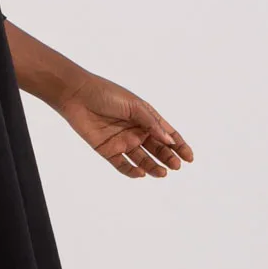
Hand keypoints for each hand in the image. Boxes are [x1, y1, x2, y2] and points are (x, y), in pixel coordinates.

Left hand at [57, 72, 192, 178]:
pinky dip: (131, 171)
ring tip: (162, 173)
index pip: (167, 135)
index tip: (189, 157)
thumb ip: (152, 124)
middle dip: (168, 158)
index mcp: (146, 118)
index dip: (180, 146)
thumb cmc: (107, 94)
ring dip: (153, 167)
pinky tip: (141, 173)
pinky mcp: (107, 150)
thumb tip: (170, 141)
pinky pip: (122, 165)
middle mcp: (136, 131)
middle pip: (157, 149)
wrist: (77, 95)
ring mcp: (122, 142)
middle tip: (176, 166)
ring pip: (142, 159)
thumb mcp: (135, 106)